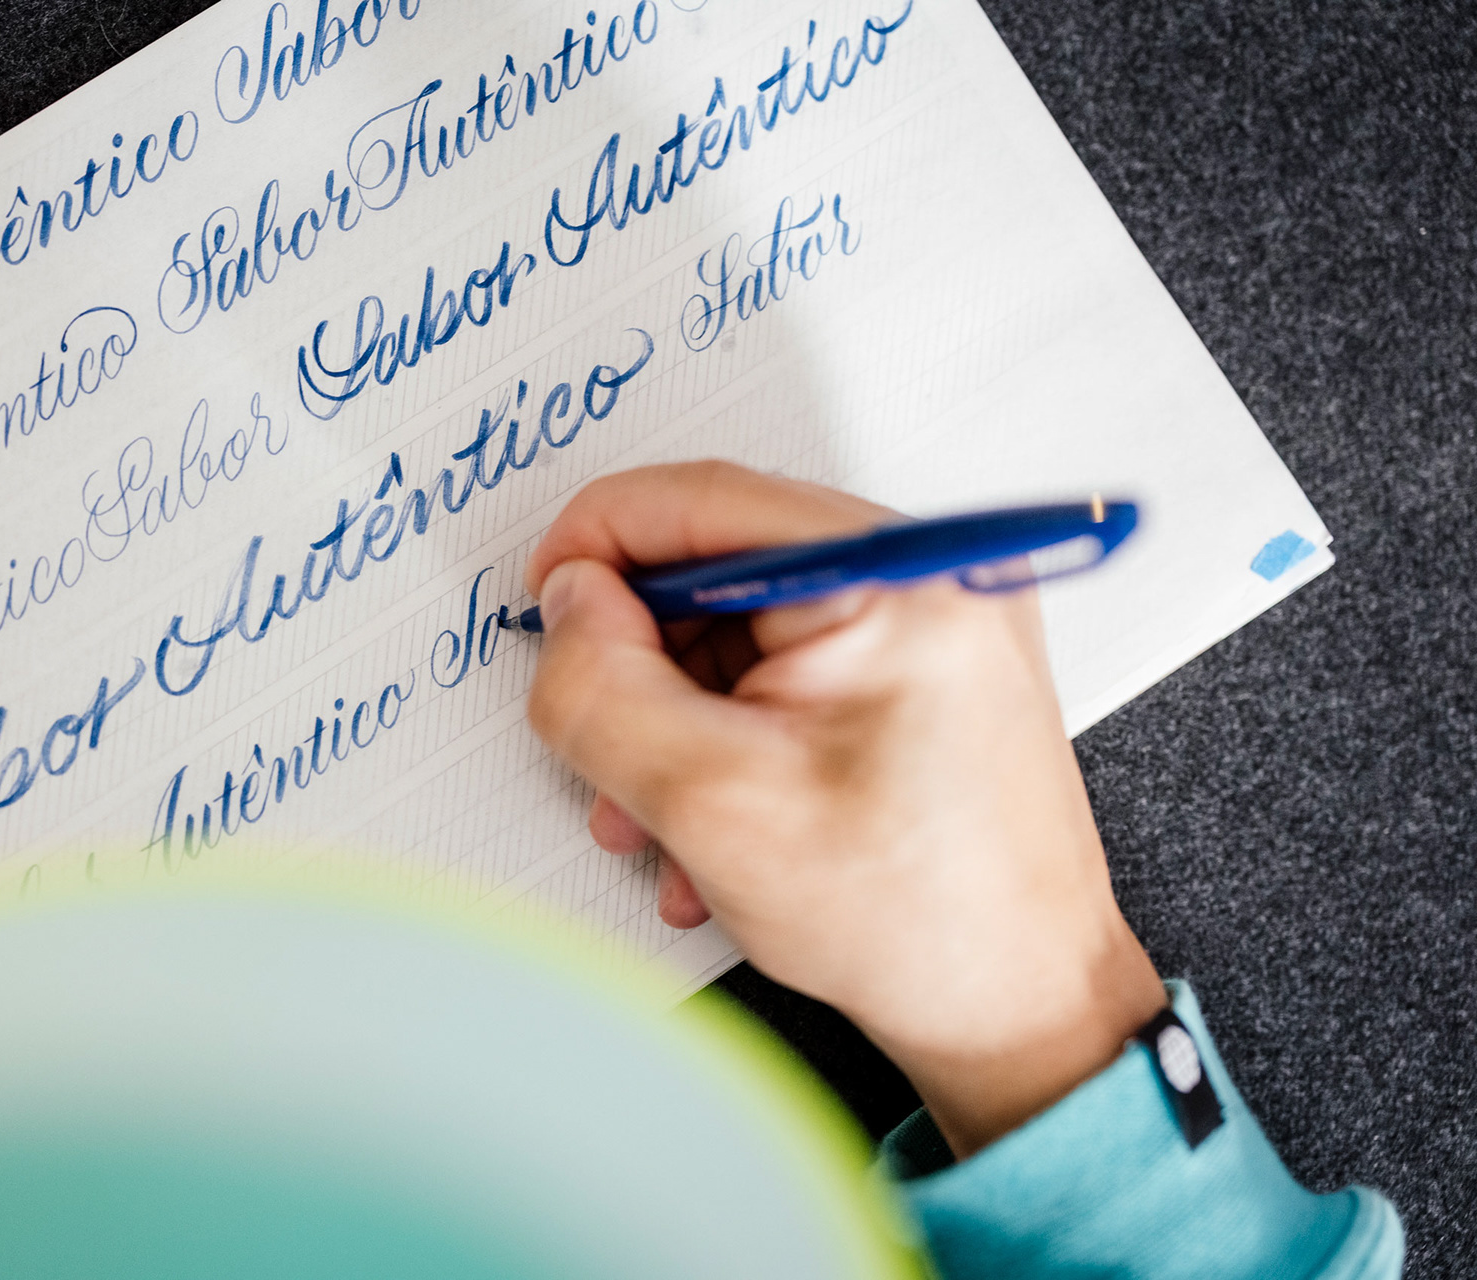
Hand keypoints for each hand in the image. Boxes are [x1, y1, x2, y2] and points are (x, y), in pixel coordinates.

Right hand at [524, 462, 1165, 1155]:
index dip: (594, 549)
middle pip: (715, 572)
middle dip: (639, 668)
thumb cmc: (917, 922)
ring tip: (665, 822)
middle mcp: (925, 580)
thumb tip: (566, 605)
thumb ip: (604, 686)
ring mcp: (930, 628)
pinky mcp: (922, 676)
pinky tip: (719, 828)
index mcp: (892, 581)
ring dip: (676, 725)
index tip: (545, 607)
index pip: (699, 501)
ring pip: (739, 635)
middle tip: (606, 751)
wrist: (1024, 1010)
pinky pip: (787, 675)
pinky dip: (730, 741)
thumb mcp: (711, 801)